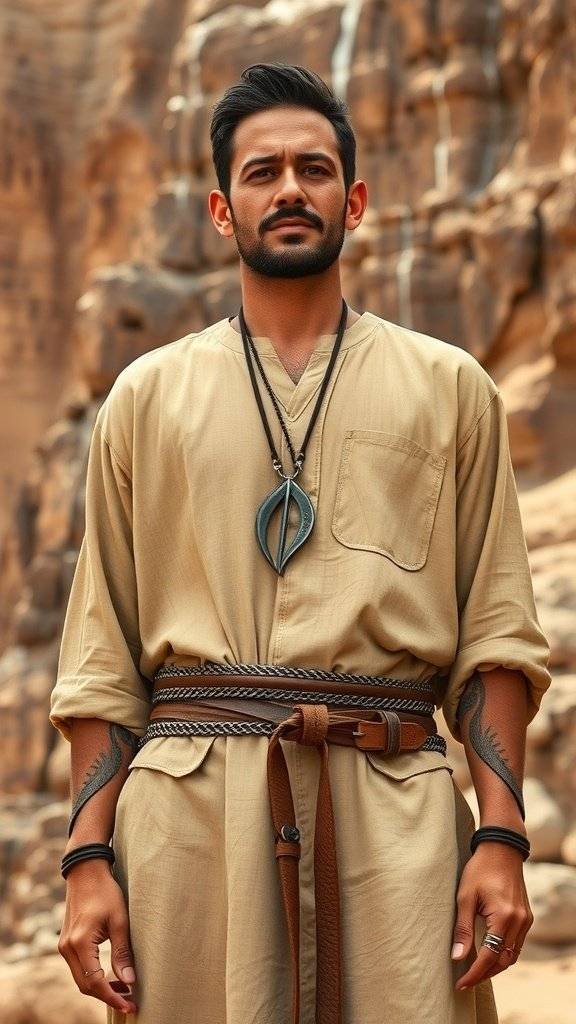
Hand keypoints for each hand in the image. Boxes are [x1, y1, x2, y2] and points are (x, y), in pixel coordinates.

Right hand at [57, 858, 137, 1013]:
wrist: (86, 872)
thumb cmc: (105, 892)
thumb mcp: (119, 920)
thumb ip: (122, 952)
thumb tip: (130, 981)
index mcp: (79, 943)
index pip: (95, 982)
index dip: (113, 997)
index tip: (130, 1005)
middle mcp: (67, 948)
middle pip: (85, 985)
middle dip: (107, 996)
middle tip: (130, 1002)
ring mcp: (64, 946)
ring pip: (81, 979)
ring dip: (100, 988)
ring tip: (124, 989)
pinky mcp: (67, 942)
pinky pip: (79, 968)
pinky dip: (93, 976)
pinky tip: (110, 975)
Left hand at [451, 842, 533, 990]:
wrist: (502, 849)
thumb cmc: (480, 869)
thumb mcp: (465, 897)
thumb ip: (462, 929)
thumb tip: (457, 957)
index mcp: (504, 917)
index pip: (488, 957)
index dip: (474, 973)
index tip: (460, 984)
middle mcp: (519, 922)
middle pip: (503, 961)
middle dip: (484, 974)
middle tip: (466, 982)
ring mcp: (526, 920)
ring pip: (512, 956)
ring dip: (495, 967)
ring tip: (475, 972)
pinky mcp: (526, 917)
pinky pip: (517, 945)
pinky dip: (504, 954)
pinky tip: (489, 955)